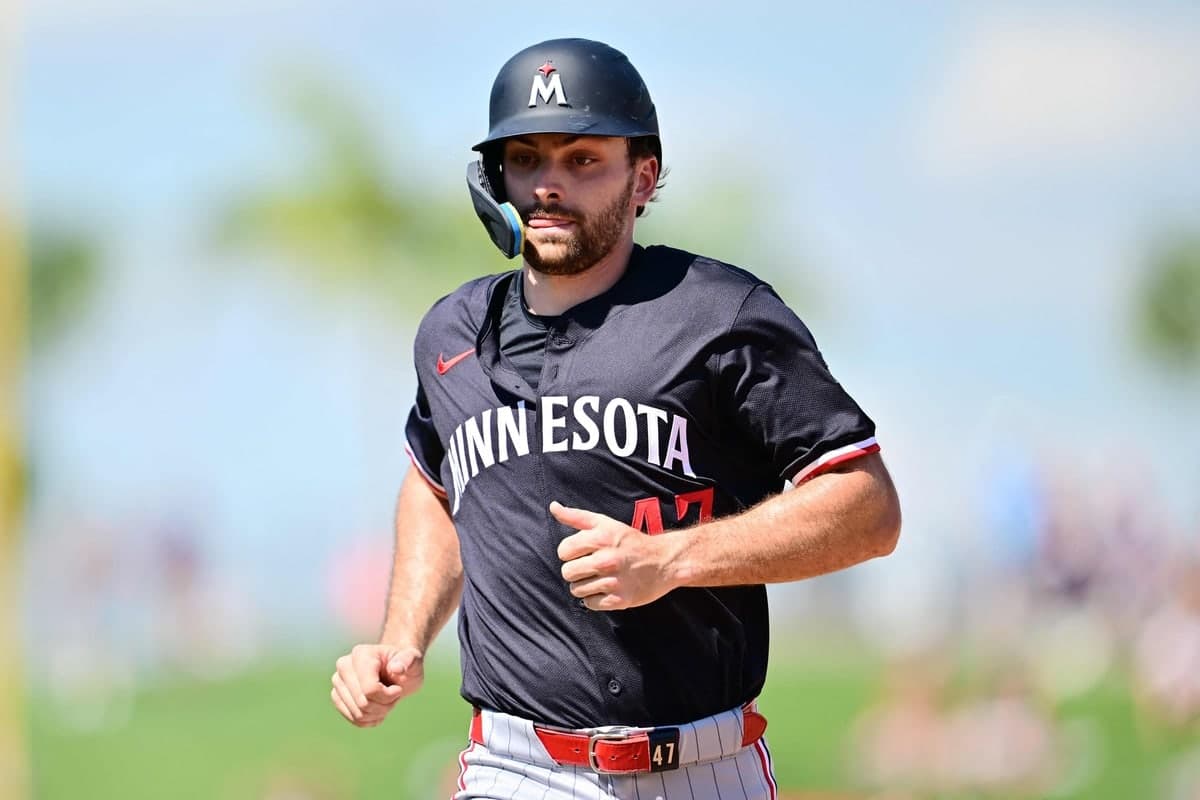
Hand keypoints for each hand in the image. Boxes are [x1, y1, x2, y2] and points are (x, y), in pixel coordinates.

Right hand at [330, 644, 424, 726]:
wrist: (395, 669)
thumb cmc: (405, 664)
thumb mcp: (413, 660)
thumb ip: (409, 661)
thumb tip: (396, 668)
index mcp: (361, 654)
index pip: (369, 689)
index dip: (388, 696)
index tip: (398, 689)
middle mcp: (344, 666)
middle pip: (363, 703)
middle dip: (384, 705)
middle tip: (394, 696)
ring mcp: (338, 682)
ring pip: (358, 714)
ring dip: (378, 713)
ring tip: (387, 700)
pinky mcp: (337, 696)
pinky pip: (353, 719)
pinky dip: (370, 719)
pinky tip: (379, 709)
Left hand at [551, 501, 677, 610]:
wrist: (664, 561)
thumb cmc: (631, 541)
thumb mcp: (605, 523)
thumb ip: (576, 516)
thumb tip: (553, 507)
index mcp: (601, 538)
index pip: (563, 551)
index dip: (571, 552)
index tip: (584, 552)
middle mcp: (606, 560)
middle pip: (568, 572)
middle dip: (576, 570)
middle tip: (591, 567)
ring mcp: (613, 581)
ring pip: (576, 590)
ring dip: (584, 585)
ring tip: (599, 578)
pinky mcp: (619, 600)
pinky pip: (590, 604)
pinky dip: (594, 599)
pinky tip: (606, 589)